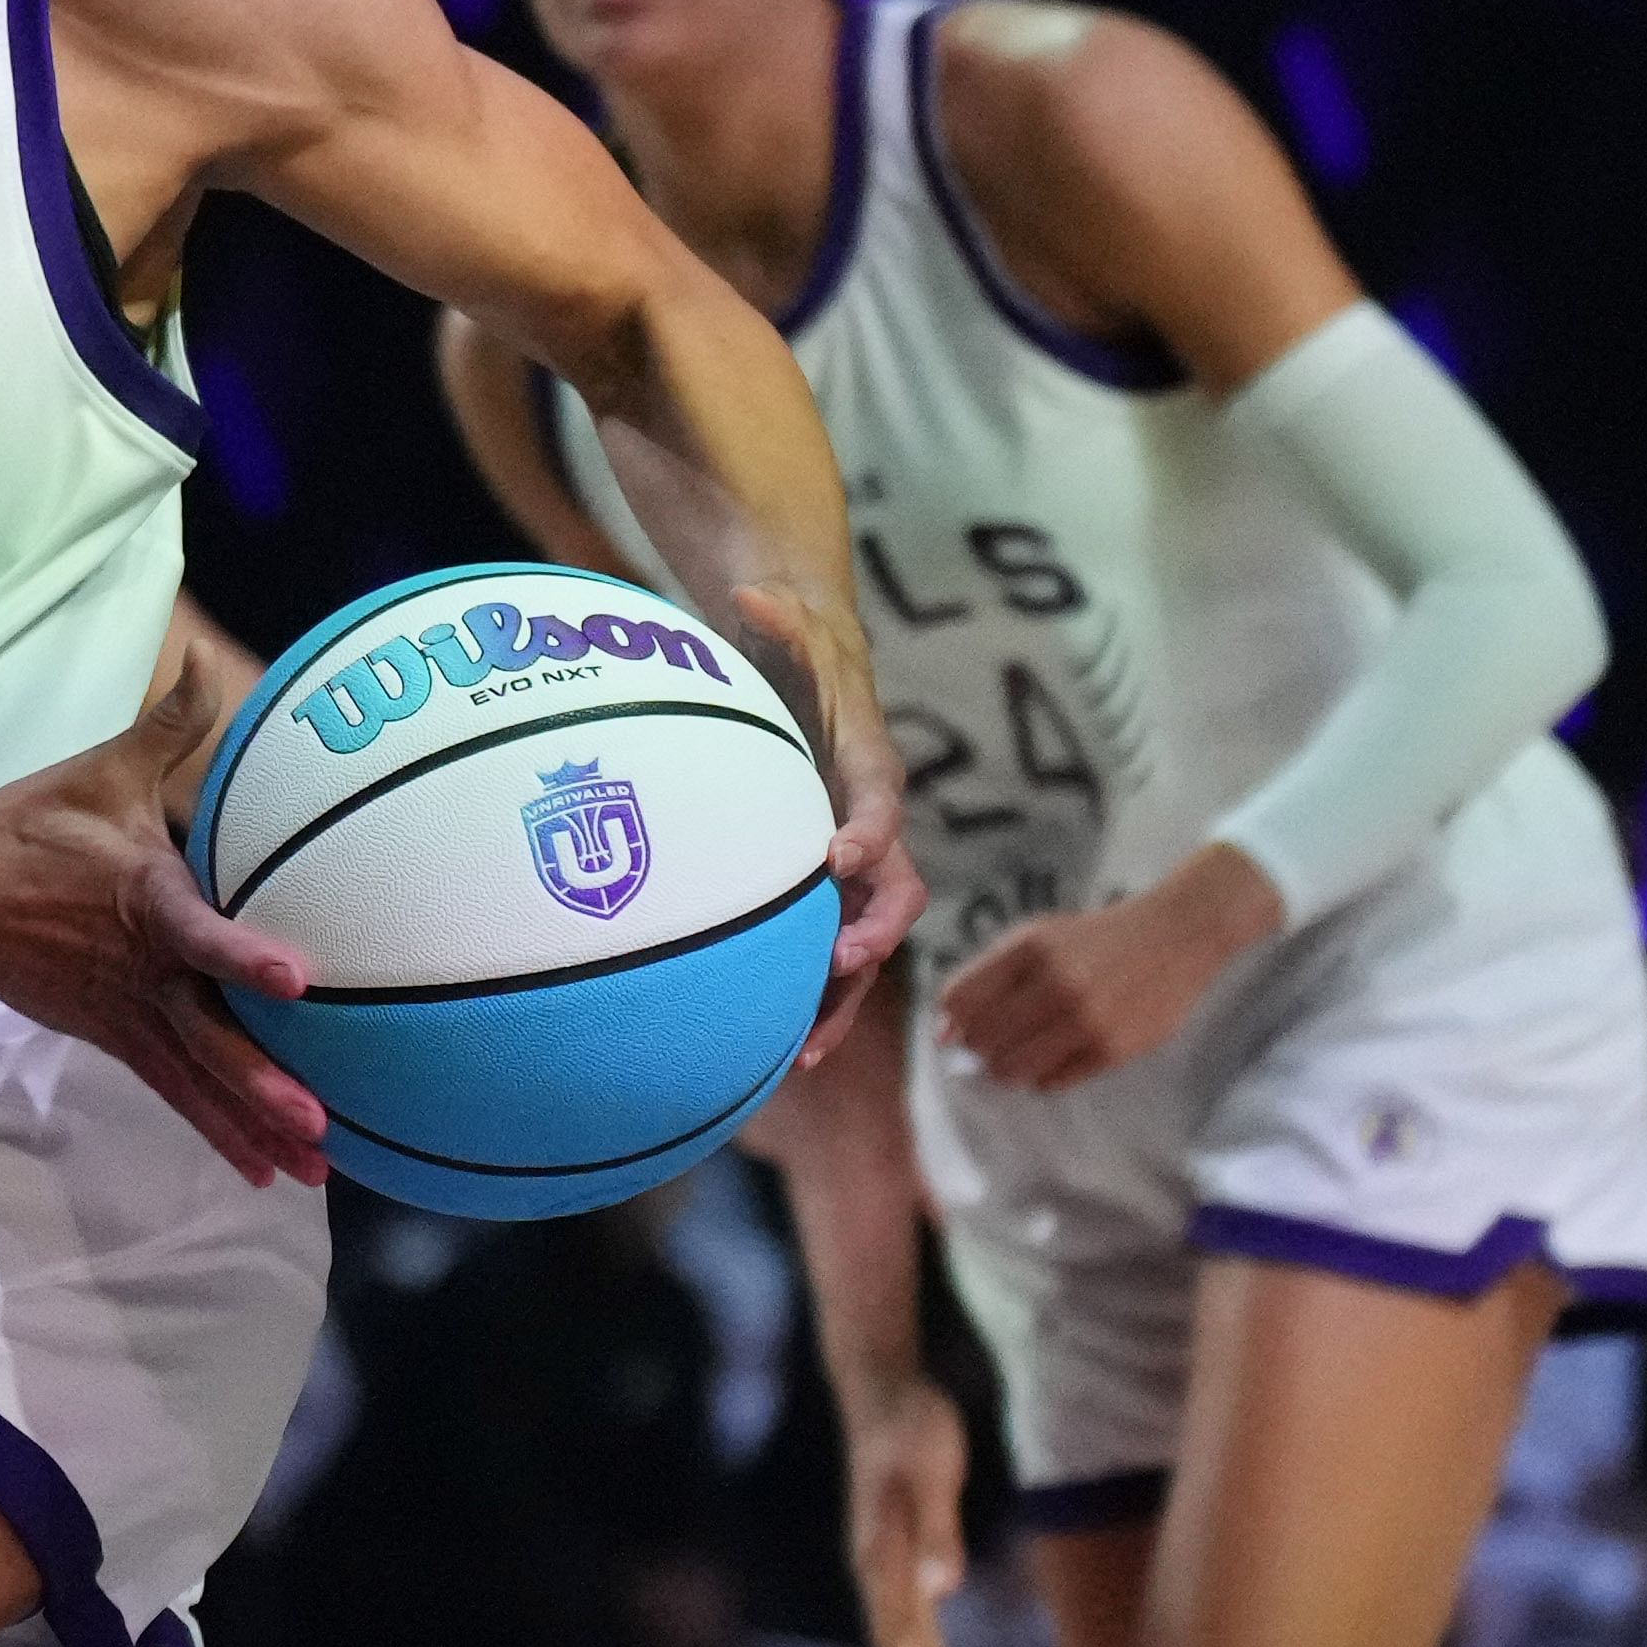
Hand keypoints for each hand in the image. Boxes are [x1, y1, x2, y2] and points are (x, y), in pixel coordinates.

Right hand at [0, 685, 322, 1182]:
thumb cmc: (30, 826)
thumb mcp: (100, 770)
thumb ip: (172, 724)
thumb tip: (214, 658)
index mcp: (142, 897)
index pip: (197, 928)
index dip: (244, 953)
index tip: (296, 978)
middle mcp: (137, 967)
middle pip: (203, 1032)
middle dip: (259, 1079)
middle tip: (315, 1120)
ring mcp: (122, 1010)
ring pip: (193, 1076)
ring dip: (248, 1122)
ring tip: (310, 1169)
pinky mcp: (111, 1036)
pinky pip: (171, 1090)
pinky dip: (214, 1130)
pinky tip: (261, 1172)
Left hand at [731, 575, 924, 1066]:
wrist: (811, 677)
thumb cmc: (798, 657)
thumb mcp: (788, 632)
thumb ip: (778, 621)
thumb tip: (756, 594)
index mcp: (870, 770)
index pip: (881, 803)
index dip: (869, 830)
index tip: (837, 857)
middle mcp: (871, 829)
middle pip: (890, 896)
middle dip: (869, 937)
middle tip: (836, 964)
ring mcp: (851, 871)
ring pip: (861, 945)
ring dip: (838, 997)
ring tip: (803, 1052)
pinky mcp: (822, 897)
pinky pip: (824, 957)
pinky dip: (808, 1000)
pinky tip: (774, 1051)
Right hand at [841, 1372, 973, 1646]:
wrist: (876, 1386)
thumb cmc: (909, 1421)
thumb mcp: (930, 1466)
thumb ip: (935, 1526)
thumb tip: (940, 1590)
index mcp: (880, 1556)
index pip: (899, 1637)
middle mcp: (875, 1571)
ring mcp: (883, 1568)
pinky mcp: (898, 1560)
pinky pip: (910, 1629)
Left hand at [932, 843, 1281, 1094]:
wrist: (1178, 935)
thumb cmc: (1096, 938)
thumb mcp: (1038, 938)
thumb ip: (987, 977)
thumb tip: (943, 1034)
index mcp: (1030, 948)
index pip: (958, 1000)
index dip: (956, 1017)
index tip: (968, 1021)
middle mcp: (1055, 983)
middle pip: (981, 1040)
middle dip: (981, 1045)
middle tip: (1002, 1037)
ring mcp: (1085, 1019)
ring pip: (1010, 1070)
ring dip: (1008, 1067)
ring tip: (1028, 1048)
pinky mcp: (1112, 1050)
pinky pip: (1050, 1083)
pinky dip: (1045, 1074)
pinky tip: (1060, 1051)